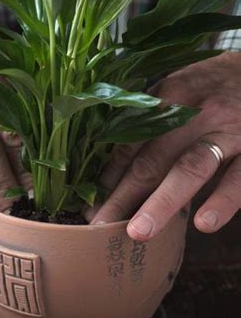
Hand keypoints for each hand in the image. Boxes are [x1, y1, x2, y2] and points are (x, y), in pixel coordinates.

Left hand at [87, 51, 240, 239]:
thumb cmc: (210, 85)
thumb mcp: (176, 89)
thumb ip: (149, 119)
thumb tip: (113, 163)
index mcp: (168, 97)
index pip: (131, 140)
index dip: (109, 174)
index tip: (91, 203)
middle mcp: (194, 114)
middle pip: (153, 158)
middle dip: (123, 196)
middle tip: (100, 226)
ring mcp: (226, 132)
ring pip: (190, 168)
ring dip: (162, 202)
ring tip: (138, 232)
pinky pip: (238, 178)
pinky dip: (221, 201)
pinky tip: (203, 224)